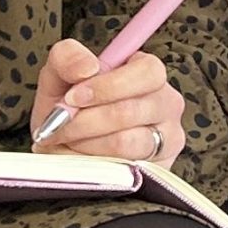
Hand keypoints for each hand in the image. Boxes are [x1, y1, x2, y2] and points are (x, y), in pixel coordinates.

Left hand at [33, 39, 188, 168]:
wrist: (64, 150)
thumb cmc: (68, 111)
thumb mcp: (58, 78)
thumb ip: (67, 59)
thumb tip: (87, 67)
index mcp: (148, 73)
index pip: (147, 71)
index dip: (107, 86)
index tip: (73, 96)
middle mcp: (167, 103)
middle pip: (132, 110)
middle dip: (88, 118)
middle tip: (63, 123)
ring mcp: (168, 138)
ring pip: (126, 141)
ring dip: (87, 141)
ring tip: (70, 139)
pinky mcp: (160, 168)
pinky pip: (124, 166)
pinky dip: (95, 162)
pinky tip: (84, 156)